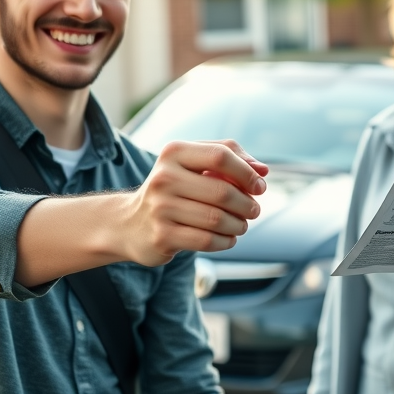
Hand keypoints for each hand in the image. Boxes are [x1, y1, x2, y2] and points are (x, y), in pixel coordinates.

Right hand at [122, 139, 267, 266]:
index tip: (259, 186)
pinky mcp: (162, 235)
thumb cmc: (174, 189)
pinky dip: (226, 241)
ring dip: (239, 224)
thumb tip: (263, 171)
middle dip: (247, 203)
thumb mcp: (195, 165)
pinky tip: (228, 238)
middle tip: (253, 210)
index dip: (247, 172)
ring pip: (217, 219)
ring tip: (241, 225)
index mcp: (174, 152)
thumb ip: (231, 159)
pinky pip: (207, 240)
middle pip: (223, 191)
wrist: (130, 223)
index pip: (221, 156)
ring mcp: (160, 207)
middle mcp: (164, 177)